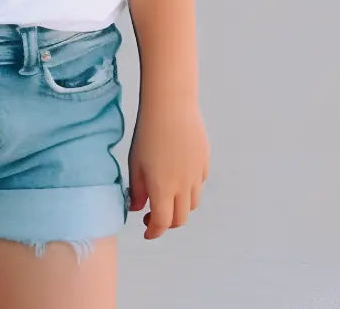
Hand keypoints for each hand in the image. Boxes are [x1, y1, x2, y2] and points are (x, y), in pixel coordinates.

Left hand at [127, 99, 208, 238]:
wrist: (170, 107)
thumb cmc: (147, 133)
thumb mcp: (135, 163)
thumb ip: (136, 190)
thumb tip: (137, 208)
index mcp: (163, 188)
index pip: (162, 223)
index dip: (153, 232)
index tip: (146, 232)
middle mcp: (184, 186)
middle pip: (180, 219)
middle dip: (166, 223)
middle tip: (152, 216)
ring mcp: (197, 175)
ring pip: (192, 204)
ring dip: (179, 208)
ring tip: (165, 197)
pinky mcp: (204, 163)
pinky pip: (199, 185)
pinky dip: (188, 190)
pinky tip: (176, 178)